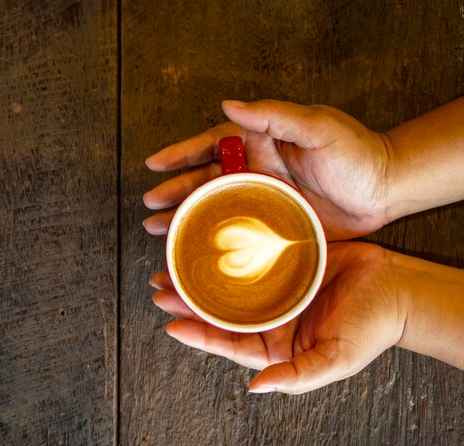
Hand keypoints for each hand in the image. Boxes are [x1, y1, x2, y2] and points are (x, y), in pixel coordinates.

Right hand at [143, 99, 391, 239]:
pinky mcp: (274, 225)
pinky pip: (238, 234)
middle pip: (204, 182)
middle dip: (174, 192)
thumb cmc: (355, 152)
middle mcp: (254, 172)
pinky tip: (198, 251)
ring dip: (186, 217)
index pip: (210, 146)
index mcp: (259, 144)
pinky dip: (215, 242)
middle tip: (150, 207)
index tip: (154, 165)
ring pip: (215, 210)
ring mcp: (262, 201)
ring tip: (160, 229)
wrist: (385, 190)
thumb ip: (273, 115)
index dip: (180, 154)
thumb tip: (227, 104)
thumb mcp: (316, 126)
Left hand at [151, 242, 406, 393]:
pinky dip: (228, 251)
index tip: (170, 324)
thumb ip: (296, 377)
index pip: (228, 342)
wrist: (397, 288)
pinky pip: (249, 256)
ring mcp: (274, 287)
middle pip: (219, 310)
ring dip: (200, 276)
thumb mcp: (335, 359)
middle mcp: (269, 316)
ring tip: (171, 265)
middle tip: (160, 286)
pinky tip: (209, 242)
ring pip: (227, 282)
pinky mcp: (282, 261)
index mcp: (275, 343)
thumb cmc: (370, 328)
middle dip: (188, 300)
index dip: (198, 335)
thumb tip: (255, 388)